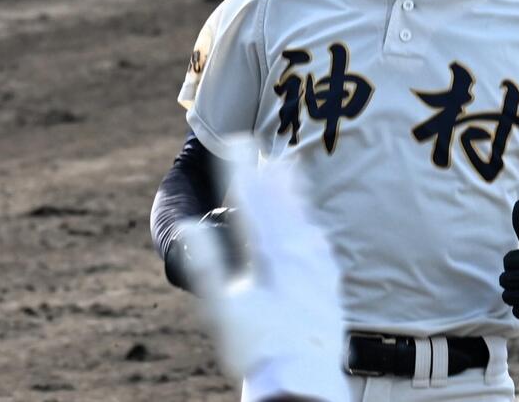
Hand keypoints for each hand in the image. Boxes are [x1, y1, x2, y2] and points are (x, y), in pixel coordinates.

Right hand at [178, 135, 348, 401]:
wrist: (303, 381)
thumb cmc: (256, 348)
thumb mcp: (222, 307)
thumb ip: (206, 265)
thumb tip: (189, 228)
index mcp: (269, 254)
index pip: (252, 200)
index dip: (241, 168)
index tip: (234, 141)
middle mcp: (297, 255)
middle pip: (282, 203)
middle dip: (267, 172)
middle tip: (260, 145)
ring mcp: (317, 268)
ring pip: (304, 218)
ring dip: (293, 192)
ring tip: (288, 168)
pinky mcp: (329, 285)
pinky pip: (320, 243)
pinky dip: (311, 225)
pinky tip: (312, 227)